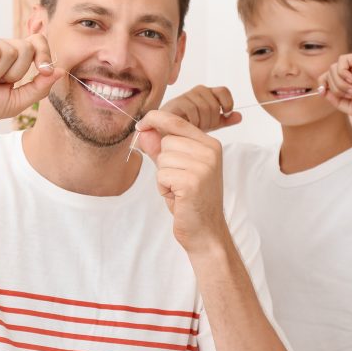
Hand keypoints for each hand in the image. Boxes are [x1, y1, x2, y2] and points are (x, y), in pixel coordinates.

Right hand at [0, 28, 64, 126]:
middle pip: (28, 49)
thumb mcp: (14, 102)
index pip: (38, 44)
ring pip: (11, 52)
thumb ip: (39, 88)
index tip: (43, 70)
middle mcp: (0, 47)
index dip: (45, 54)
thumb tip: (60, 71)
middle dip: (14, 74)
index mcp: (11, 60)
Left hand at [135, 110, 228, 250]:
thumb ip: (160, 149)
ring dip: (163, 176)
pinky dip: (163, 188)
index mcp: (210, 144)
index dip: (155, 119)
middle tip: (177, 180)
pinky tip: (177, 197)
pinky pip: (162, 175)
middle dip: (163, 161)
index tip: (141, 125)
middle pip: (166, 141)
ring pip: (162, 158)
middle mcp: (210, 152)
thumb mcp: (175, 169)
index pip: (177, 121)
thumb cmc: (190, 200)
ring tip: (178, 189)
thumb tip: (144, 130)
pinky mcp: (193, 181)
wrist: (205, 231)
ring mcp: (204, 166)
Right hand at [160, 85, 242, 131]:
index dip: (227, 103)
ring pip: (204, 108)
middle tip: (203, 127)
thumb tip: (239, 116)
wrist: (168, 128)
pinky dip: (193, 122)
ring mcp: (188, 95)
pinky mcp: (178, 102)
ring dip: (201, 123)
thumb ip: (224, 120)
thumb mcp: (210, 123)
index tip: (225, 114)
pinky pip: (193, 111)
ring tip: (195, 127)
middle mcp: (199, 90)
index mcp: (208, 93)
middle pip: (214, 105)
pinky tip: (188, 125)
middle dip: (211, 120)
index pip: (223, 91)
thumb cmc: (189, 124)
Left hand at [319, 53, 351, 119]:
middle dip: (334, 87)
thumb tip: (322, 90)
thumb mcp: (350, 107)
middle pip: (328, 74)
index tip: (322, 92)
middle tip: (350, 95)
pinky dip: (342, 71)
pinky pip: (341, 60)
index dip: (322, 85)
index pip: (327, 80)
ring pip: (333, 68)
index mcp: (349, 85)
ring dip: (339, 82)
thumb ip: (335, 99)